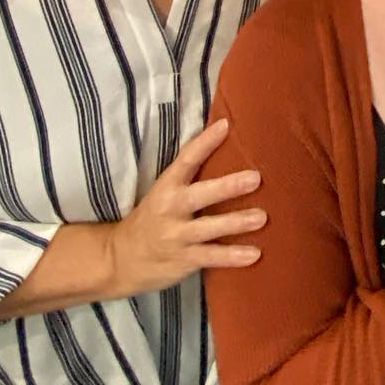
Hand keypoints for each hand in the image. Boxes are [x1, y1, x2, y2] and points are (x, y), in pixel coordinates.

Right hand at [107, 119, 264, 297]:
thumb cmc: (154, 218)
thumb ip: (191, 175)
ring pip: (208, 228)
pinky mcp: (184, 260)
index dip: (205, 142)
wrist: (122, 259)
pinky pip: (210, 257)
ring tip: (262, 217)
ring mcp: (176, 236)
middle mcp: (170, 209)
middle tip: (255, 178)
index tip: (226, 125)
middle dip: (227, 186)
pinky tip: (254, 254)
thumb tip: (225, 141)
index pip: (186, 159)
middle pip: (200, 195)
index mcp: (167, 187)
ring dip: (236, 223)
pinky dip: (232, 257)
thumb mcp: (165, 192)